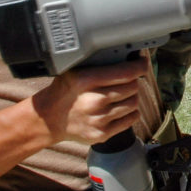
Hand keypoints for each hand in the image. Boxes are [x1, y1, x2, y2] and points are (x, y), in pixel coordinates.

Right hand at [32, 57, 149, 144]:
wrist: (48, 120)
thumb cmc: (64, 91)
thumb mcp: (76, 70)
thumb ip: (99, 64)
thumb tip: (128, 56)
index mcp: (87, 80)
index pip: (126, 72)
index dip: (140, 66)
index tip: (142, 63)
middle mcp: (93, 101)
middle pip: (133, 87)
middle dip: (132, 81)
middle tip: (126, 80)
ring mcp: (98, 120)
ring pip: (134, 103)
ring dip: (131, 97)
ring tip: (121, 94)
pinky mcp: (102, 134)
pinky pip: (131, 119)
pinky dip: (130, 112)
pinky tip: (120, 108)